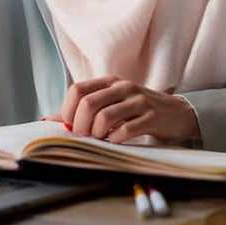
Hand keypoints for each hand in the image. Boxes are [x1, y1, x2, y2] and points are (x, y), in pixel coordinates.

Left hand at [46, 75, 200, 144]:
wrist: (177, 113)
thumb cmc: (138, 110)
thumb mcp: (111, 104)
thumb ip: (82, 111)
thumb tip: (48, 119)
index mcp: (109, 82)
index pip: (77, 90)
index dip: (68, 110)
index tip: (71, 127)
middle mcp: (122, 87)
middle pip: (88, 103)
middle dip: (80, 126)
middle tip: (85, 137)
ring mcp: (138, 100)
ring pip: (105, 117)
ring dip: (97, 134)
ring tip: (101, 140)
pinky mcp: (152, 117)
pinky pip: (126, 130)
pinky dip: (115, 140)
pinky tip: (116, 142)